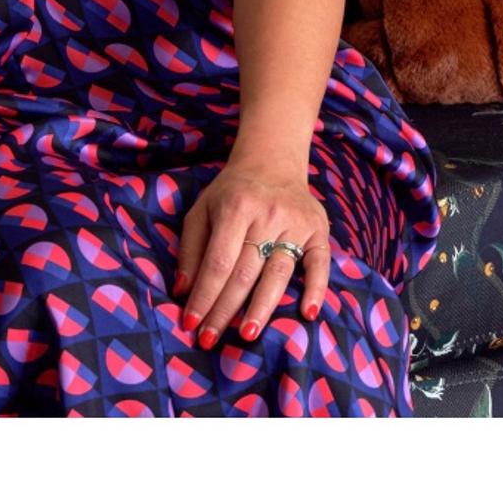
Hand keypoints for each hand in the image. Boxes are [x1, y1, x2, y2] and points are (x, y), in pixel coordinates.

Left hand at [170, 158, 332, 342]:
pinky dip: (316, 289)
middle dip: (225, 310)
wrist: (272, 162)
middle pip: (245, 272)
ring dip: (262, 308)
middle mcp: (267, 214)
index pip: (217, 262)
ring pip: (278, 273)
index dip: (204, 296)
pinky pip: (320, 263)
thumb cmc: (231, 193)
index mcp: (234, 208)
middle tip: (210, 340)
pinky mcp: (319, 229)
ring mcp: (296, 222)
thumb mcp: (202, 210)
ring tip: (247, 335)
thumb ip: (190, 250)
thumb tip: (181, 290)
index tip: (190, 323)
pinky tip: (307, 314)